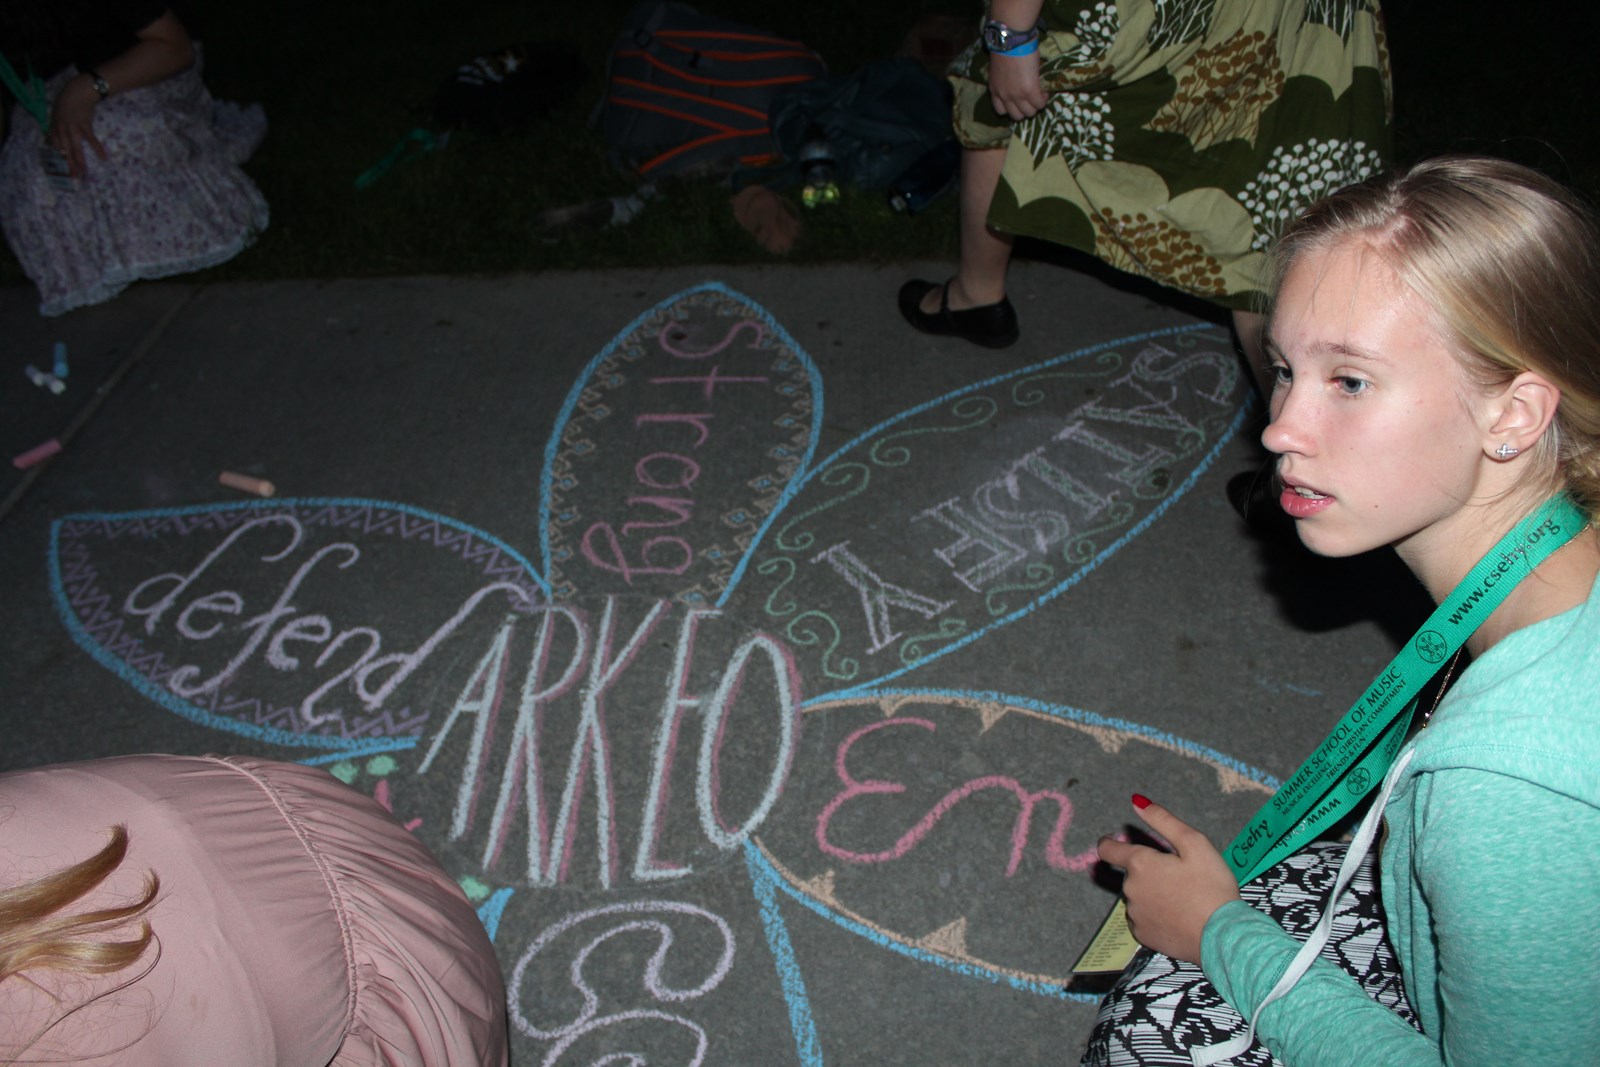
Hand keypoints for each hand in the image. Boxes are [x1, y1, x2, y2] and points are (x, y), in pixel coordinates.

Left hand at [50, 75, 107, 177]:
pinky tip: (102, 156)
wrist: (77, 91)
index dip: (60, 158)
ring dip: (80, 160)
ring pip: (75, 147)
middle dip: (69, 164)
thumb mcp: (58, 114)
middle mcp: (62, 129)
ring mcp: (73, 127)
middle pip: (65, 150)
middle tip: (74, 176)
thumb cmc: (69, 102)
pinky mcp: (84, 124)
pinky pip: (91, 138)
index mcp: (55, 127)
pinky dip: (97, 147)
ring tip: (84, 172)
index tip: (64, 169)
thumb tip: (55, 138)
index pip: (57, 146)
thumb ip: (57, 127)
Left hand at [988, 49, 1047, 119]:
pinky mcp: (1029, 91)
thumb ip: (1006, 80)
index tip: (1019, 100)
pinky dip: (1044, 99)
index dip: (1012, 108)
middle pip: (1016, 116)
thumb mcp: (1001, 69)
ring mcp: (1016, 95)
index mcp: (995, 90)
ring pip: (1029, 113)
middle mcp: (1004, 96)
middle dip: (1026, 109)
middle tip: (1032, 98)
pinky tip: (1045, 91)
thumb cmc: (1006, 47)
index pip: (1001, 111)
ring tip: (1040, 94)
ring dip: (1036, 105)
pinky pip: (1039, 104)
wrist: (1012, 39)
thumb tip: (1019, 81)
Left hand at [1097, 796, 1240, 962]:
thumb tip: (1136, 801)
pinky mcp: (1143, 936)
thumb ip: (1163, 820)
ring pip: (1139, 897)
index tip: (1113, 843)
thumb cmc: (1211, 886)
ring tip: (1183, 899)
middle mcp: (1130, 889)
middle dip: (1149, 872)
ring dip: (1152, 894)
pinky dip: (1155, 916)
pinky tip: (1178, 917)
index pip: (1108, 849)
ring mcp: (1135, 915)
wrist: (1222, 937)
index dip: (1110, 843)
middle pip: (1132, 875)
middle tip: (1180, 877)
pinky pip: (1144, 920)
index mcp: (1140, 864)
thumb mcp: (1195, 844)